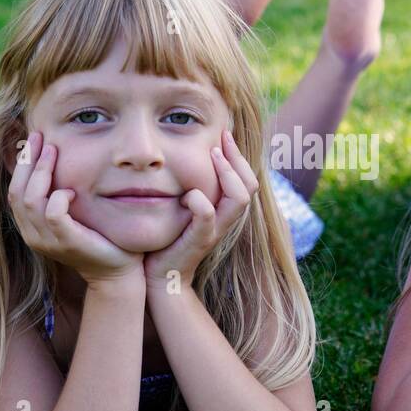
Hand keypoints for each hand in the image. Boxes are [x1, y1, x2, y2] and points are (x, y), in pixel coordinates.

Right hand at [7, 129, 142, 286]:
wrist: (117, 271)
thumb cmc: (99, 238)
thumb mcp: (74, 214)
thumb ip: (61, 195)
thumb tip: (57, 160)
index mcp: (31, 228)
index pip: (15, 192)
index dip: (21, 165)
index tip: (33, 140)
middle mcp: (34, 235)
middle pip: (17, 193)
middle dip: (27, 162)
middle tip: (40, 137)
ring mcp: (48, 241)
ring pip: (32, 200)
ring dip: (42, 172)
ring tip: (54, 152)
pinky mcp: (67, 243)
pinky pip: (54, 214)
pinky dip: (60, 197)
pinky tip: (73, 191)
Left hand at [144, 129, 257, 292]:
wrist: (160, 276)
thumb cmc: (168, 239)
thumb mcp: (182, 208)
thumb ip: (189, 187)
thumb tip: (185, 157)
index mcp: (225, 211)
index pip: (247, 180)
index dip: (239, 156)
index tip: (225, 134)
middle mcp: (226, 220)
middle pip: (250, 185)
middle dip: (237, 158)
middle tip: (222, 139)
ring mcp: (215, 230)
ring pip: (239, 198)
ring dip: (226, 173)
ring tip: (212, 155)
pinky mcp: (199, 240)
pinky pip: (208, 215)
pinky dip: (199, 200)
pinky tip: (187, 193)